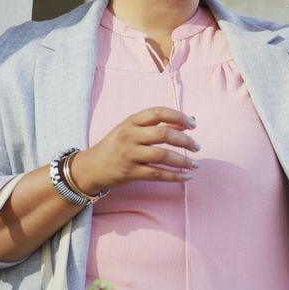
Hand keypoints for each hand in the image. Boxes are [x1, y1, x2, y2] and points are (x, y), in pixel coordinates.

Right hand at [69, 107, 200, 192]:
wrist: (91, 167)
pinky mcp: (130, 172)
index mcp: (131, 121)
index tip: (193, 125)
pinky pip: (156, 174)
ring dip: (183, 161)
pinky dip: (174, 176)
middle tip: (197, 147)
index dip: (178, 116)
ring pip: (162, 156)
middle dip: (185, 141)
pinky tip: (186, 177)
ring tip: (195, 165)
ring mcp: (129, 154)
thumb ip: (157, 125)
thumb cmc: (116, 145)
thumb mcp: (132, 129)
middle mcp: (130, 135)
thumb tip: (188, 123)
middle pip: (163, 134)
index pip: (158, 112)